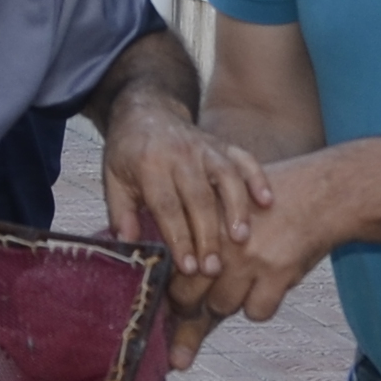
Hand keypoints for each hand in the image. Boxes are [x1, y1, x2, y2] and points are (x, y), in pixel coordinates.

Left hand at [98, 107, 273, 352]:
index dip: (178, 238)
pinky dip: (258, 179)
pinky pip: (246, 159)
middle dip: (208, 235)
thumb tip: (128, 245)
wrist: (147, 111)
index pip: (167, 206)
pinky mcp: (224, 146)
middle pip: (199, 198)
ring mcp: (206, 148)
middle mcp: (181, 155)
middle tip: (214, 269)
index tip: (188, 267)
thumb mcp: (113, 179)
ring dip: (236, 209)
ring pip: (227, 178)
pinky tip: (267, 202)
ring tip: (242, 240)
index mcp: (150, 165)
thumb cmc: (129, 153)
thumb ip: (120, 212)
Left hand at [166, 149, 351, 337]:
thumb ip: (199, 239)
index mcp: (199, 218)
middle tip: (200, 303)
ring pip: (221, 307)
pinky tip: (268, 284)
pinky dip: (261, 305)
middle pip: (187, 295)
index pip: (169, 268)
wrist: (320, 193)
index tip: (174, 302)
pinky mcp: (276, 271)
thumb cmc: (268, 205)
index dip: (168, 292)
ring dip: (230, 302)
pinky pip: (256, 312)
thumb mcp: (227, 209)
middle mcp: (218, 237)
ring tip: (244, 281)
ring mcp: (247, 256)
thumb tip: (172, 287)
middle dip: (191, 307)